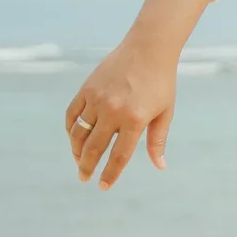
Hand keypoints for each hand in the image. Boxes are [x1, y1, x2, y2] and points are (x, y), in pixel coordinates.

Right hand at [65, 38, 178, 188]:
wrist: (147, 49)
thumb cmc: (161, 83)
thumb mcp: (165, 112)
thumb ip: (158, 140)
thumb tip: (159, 166)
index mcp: (135, 119)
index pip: (119, 155)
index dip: (110, 173)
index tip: (103, 186)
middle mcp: (113, 111)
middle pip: (94, 147)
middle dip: (87, 166)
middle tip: (84, 178)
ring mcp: (97, 99)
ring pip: (79, 133)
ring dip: (77, 150)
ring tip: (80, 161)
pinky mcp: (86, 89)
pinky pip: (73, 115)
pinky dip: (71, 130)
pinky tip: (75, 139)